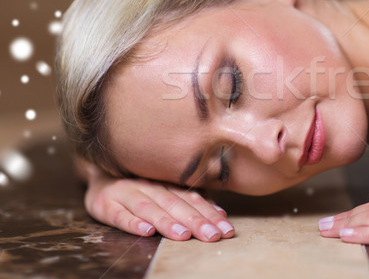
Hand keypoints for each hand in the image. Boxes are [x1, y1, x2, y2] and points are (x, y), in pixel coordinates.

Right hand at [84, 170, 233, 240]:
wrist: (99, 175)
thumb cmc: (140, 187)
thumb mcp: (166, 189)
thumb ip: (191, 200)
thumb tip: (220, 214)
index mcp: (166, 182)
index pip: (192, 198)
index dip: (210, 214)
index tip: (226, 229)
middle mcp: (148, 184)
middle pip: (174, 203)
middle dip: (195, 220)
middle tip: (212, 236)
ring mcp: (126, 192)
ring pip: (149, 207)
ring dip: (167, 221)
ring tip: (183, 235)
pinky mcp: (105, 204)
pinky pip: (119, 214)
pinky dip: (132, 223)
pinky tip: (146, 231)